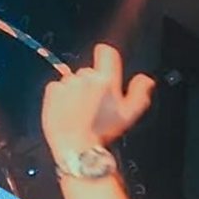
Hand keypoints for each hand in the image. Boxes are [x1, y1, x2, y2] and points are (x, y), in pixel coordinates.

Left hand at [42, 43, 155, 157]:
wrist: (76, 147)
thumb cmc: (103, 132)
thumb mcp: (129, 115)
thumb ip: (139, 93)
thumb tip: (146, 79)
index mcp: (106, 79)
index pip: (106, 52)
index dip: (106, 58)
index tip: (105, 70)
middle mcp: (86, 76)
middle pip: (89, 71)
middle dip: (91, 85)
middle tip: (94, 106)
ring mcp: (67, 82)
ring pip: (73, 80)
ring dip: (76, 92)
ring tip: (80, 113)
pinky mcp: (52, 90)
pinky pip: (57, 88)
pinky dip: (61, 97)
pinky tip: (67, 112)